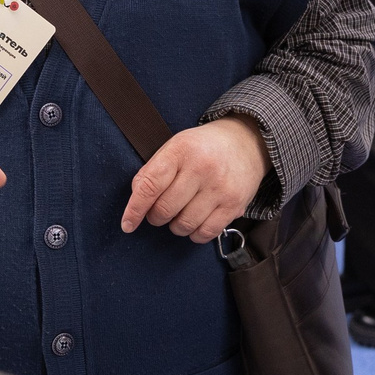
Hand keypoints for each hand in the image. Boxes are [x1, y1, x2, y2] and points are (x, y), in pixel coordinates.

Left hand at [121, 118, 267, 241]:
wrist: (247, 141)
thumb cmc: (203, 147)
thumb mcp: (176, 147)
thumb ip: (153, 171)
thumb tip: (137, 200)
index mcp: (181, 150)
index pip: (150, 186)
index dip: (135, 209)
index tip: (127, 224)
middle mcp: (202, 168)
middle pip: (165, 209)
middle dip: (156, 216)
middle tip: (160, 211)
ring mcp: (220, 188)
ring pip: (184, 224)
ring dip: (175, 226)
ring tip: (180, 213)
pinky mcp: (234, 205)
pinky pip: (205, 233)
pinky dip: (194, 234)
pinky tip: (195, 221)